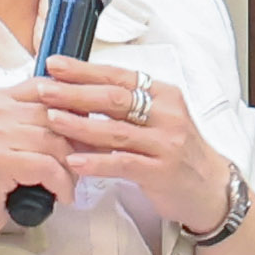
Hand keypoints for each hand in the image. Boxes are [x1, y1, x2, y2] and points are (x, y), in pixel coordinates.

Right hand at [0, 86, 81, 247]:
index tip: (93, 129)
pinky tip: (63, 195)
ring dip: (72, 168)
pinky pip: (46, 166)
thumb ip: (40, 121)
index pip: (49, 88)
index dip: (76, 108)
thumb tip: (89, 116)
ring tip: (72, 183)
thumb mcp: (14, 138)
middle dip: (80, 142)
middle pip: (57, 115)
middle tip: (90, 162)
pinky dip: (62, 183)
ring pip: (54, 142)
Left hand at [28, 59, 241, 244]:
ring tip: (51, 119)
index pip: (119, 76)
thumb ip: (126, 107)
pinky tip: (74, 162)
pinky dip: (97, 162)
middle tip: (44, 89)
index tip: (55, 65)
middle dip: (75, 93)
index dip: (84, 70)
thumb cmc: (177, 152)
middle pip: (114, 99)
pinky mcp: (162, 172)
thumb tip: (78, 92)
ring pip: (116, 131)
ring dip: (80, 125)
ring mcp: (166, 143)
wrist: (210, 189)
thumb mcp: (158, 119)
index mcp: (163, 95)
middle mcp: (167, 114)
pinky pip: (124, 164)